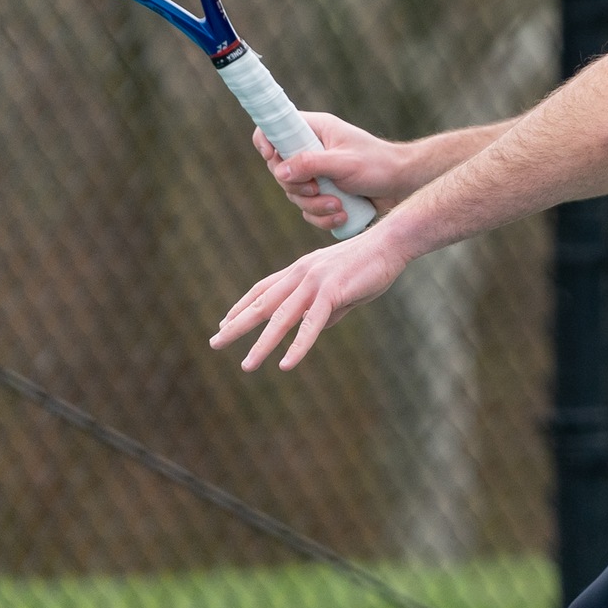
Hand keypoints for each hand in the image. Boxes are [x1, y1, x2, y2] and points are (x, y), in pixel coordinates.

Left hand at [210, 224, 407, 370]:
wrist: (392, 242)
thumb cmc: (371, 263)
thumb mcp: (343, 288)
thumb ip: (327, 307)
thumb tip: (316, 328)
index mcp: (301, 270)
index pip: (262, 289)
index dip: (241, 306)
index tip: (225, 322)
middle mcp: (301, 274)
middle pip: (261, 303)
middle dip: (237, 325)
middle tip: (215, 342)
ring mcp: (314, 282)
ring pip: (281, 318)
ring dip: (262, 344)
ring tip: (247, 365)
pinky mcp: (332, 292)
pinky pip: (311, 324)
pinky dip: (297, 345)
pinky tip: (286, 363)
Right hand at [253, 112, 412, 232]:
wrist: (403, 186)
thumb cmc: (378, 165)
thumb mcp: (344, 162)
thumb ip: (311, 164)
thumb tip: (280, 171)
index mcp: (314, 130)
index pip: (275, 128)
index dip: (266, 142)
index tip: (272, 158)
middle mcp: (311, 150)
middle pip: (280, 170)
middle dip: (298, 187)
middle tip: (318, 189)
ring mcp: (317, 174)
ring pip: (294, 195)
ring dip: (314, 206)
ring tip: (339, 206)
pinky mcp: (324, 195)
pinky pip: (309, 211)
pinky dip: (323, 217)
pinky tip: (343, 216)